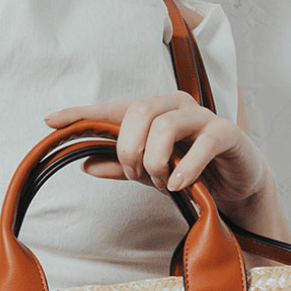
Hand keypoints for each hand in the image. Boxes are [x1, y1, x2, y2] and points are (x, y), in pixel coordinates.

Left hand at [43, 91, 273, 208]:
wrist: (239, 184)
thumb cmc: (193, 170)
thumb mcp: (149, 172)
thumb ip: (120, 168)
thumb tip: (86, 166)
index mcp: (154, 111)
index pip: (113, 108)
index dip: (82, 113)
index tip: (52, 121)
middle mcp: (176, 106)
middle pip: (139, 111)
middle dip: (128, 147)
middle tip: (134, 173)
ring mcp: (203, 117)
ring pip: (166, 124)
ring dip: (155, 159)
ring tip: (161, 182)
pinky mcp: (227, 134)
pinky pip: (204, 142)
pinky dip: (186, 165)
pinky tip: (178, 184)